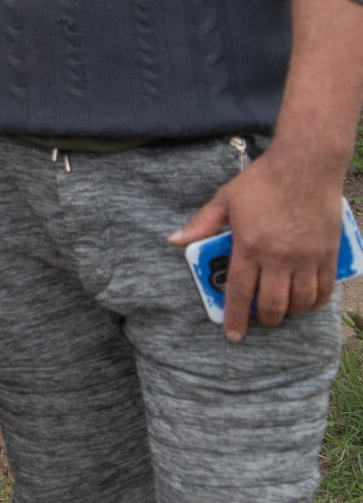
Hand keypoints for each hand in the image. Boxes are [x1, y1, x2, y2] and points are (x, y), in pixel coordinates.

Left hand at [169, 147, 343, 342]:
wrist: (305, 166)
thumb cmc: (262, 182)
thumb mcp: (225, 200)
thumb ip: (201, 224)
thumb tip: (174, 240)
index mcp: (250, 246)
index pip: (241, 292)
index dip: (236, 318)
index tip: (233, 335)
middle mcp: (280, 258)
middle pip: (274, 305)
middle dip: (265, 319)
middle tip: (259, 319)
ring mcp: (307, 258)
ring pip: (301, 302)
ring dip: (290, 312)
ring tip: (281, 309)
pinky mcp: (328, 254)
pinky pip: (324, 289)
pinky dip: (315, 302)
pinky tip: (306, 302)